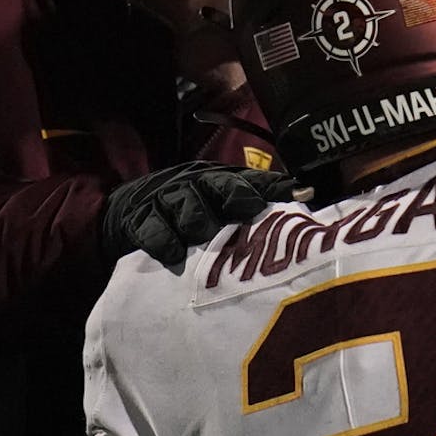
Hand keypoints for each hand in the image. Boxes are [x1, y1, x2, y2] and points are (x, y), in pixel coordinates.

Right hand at [100, 162, 303, 264]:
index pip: (248, 179)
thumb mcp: (220, 207)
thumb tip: (305, 197)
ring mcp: (167, 200)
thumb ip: (257, 206)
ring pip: (186, 205)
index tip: (293, 196)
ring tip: (205, 237)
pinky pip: (153, 228)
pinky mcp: (140, 220)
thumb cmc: (190, 213)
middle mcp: (196, 184)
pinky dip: (164, 241)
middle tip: (247, 213)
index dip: (270, 187)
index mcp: (219, 180)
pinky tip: (174, 256)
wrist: (131, 210)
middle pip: (218, 186)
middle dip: (235, 197)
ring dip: (198, 222)